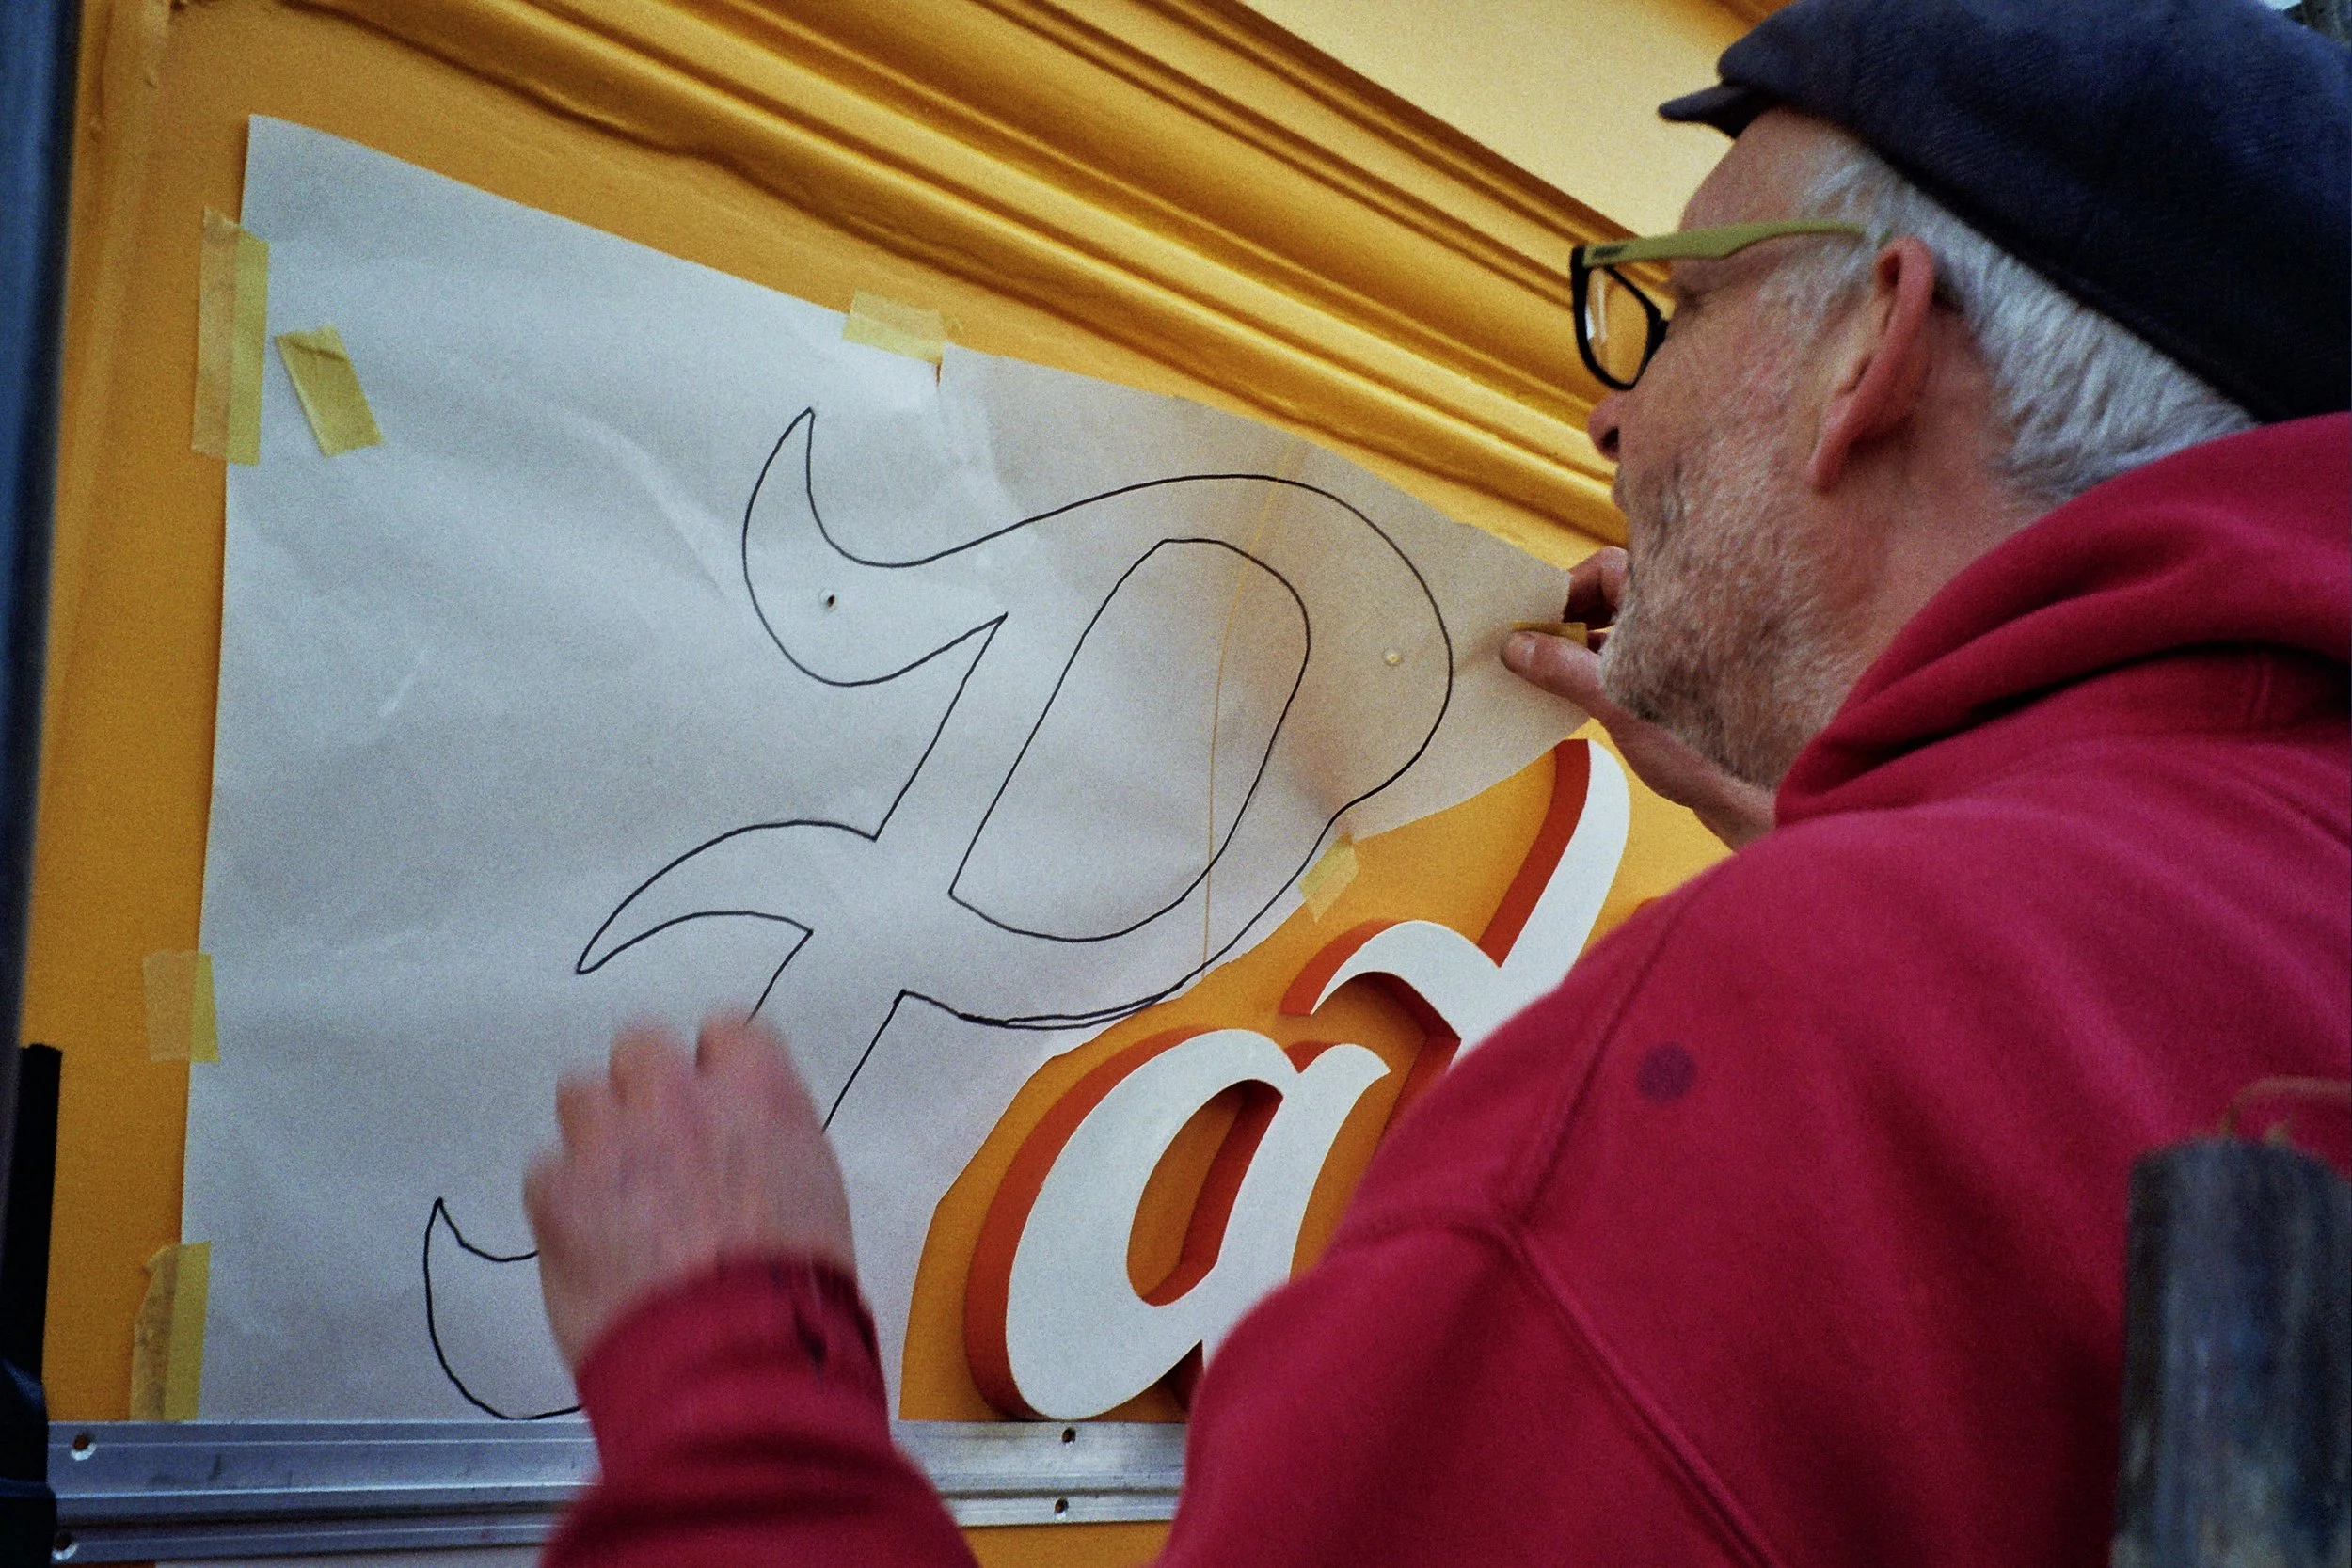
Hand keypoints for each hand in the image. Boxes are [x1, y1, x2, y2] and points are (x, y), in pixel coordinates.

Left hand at [524, 1016, 856, 1368]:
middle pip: (641, 1046)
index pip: (727, 1031)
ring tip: (613, 1193)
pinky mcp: (558, 1194)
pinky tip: (589, 1244)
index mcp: (760, 1095)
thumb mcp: (812, 1190)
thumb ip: (767, 1138)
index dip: (716, 1069)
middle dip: (644, 1088)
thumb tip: (736, 1137)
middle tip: (655, 1143)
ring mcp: (614, 1140)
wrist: (732, 1360)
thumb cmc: (793, 1290)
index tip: (714, 1104)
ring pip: (580, 1094)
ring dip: (596, 1134)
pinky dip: (563, 1203)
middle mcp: (683, 1098)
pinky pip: (546, 1173)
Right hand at [1502, 547, 1774, 849]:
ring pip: (1615, 636)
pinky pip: (1625, 666)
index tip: (1530, 621)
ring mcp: (1683, 655)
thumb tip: (1518, 648)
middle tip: (1529, 647)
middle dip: (1566, 621)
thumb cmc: (1706, 750)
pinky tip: (1569, 697)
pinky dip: (1595, 675)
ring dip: (1577, 651)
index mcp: (1677, 602)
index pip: (1604, 570)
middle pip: (1608, 601)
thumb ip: (1564, 669)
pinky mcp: (1679, 689)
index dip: (1564, 591)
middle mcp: (1683, 620)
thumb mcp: (1619, 702)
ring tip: (1542, 675)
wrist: (1755, 805)